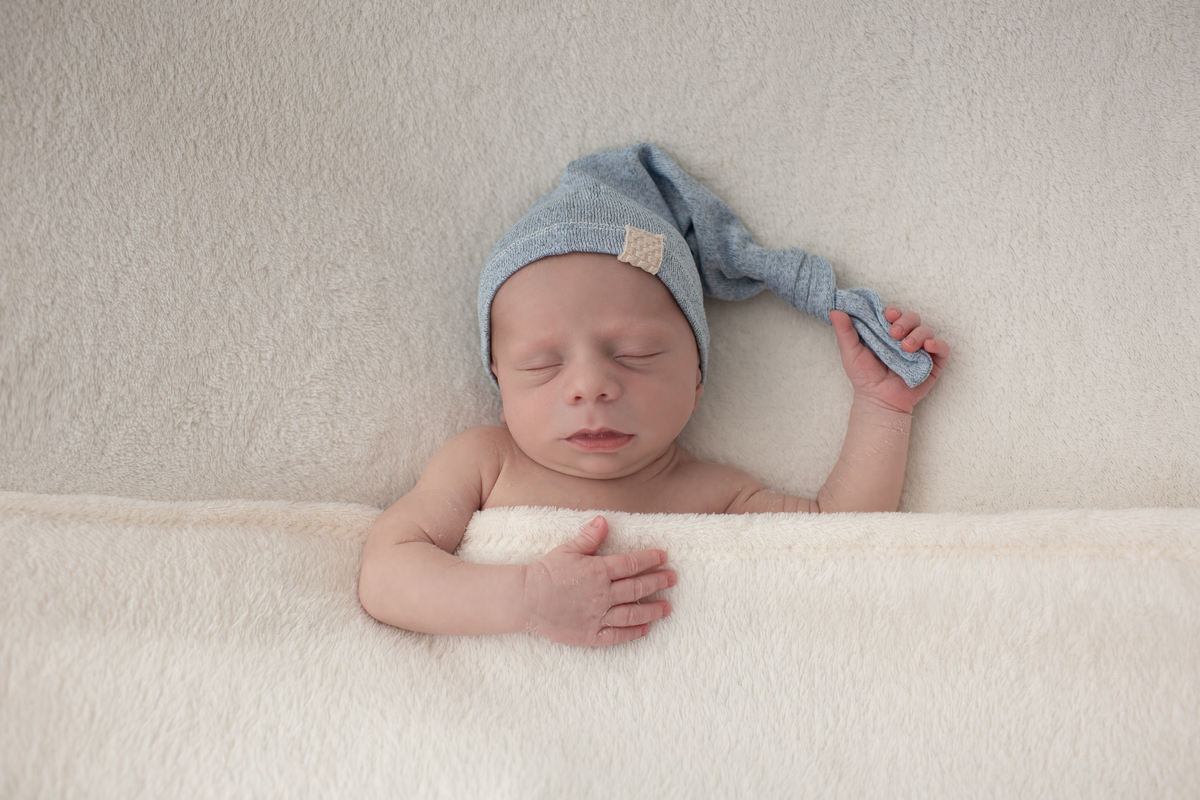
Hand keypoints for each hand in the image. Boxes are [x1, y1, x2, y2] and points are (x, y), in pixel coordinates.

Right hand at [523, 515, 674, 645]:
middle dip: (658, 582)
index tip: (664, 557)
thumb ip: (588, 538)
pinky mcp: (591, 634)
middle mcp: (603, 594)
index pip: (631, 563)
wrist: (526, 600)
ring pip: (632, 613)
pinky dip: (633, 633)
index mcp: (598, 571)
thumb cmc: (546, 572)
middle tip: (672, 579)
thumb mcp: (567, 550)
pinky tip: (645, 629)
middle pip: (637, 587)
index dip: (650, 559)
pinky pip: (617, 635)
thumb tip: (603, 520)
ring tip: (667, 608)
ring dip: (652, 610)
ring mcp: (598, 616)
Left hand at [830, 306, 949, 413]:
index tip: (887, 315)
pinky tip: (928, 346)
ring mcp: (920, 350)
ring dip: (918, 334)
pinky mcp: (933, 363)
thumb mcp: (850, 352)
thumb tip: (835, 310)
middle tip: (894, 334)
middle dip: (905, 322)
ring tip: (906, 347)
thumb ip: (844, 331)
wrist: (877, 400)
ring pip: (927, 330)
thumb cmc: (864, 376)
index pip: (895, 314)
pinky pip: (943, 348)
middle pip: (913, 318)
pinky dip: (938, 344)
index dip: (893, 311)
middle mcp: (905, 337)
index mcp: (887, 331)